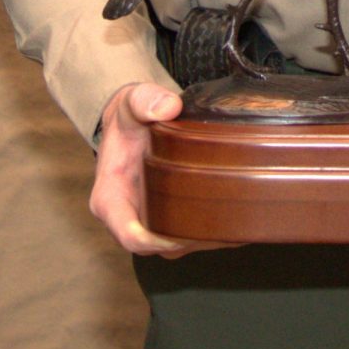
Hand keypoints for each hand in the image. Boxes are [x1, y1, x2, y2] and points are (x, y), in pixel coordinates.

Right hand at [90, 82, 228, 257]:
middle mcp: (128, 219)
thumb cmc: (129, 119)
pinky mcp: (166, 221)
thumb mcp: (131, 102)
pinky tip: (239, 220)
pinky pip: (188, 238)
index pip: (130, 236)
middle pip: (161, 247)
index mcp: (110, 200)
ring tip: (238, 222)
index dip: (158, 241)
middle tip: (226, 223)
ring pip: (179, 246)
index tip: (186, 231)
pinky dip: (212, 234)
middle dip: (194, 240)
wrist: (132, 125)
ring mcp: (148, 223)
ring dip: (208, 240)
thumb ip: (144, 101)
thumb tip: (168, 108)